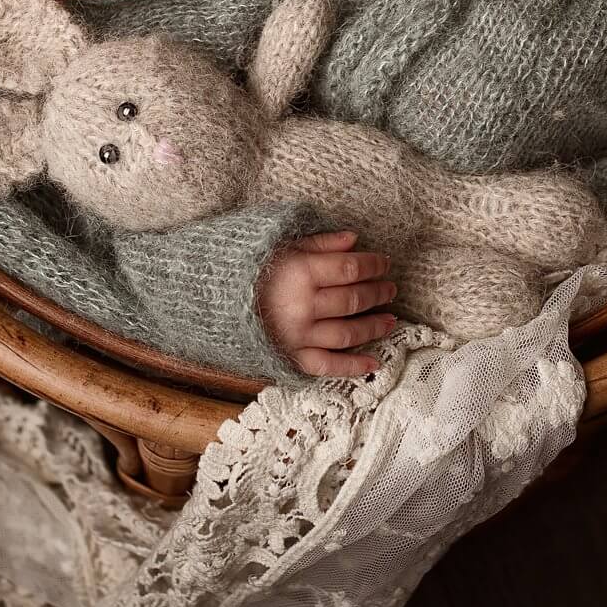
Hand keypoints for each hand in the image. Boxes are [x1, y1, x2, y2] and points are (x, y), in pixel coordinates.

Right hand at [257, 230, 397, 376]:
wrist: (215, 298)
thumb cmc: (252, 269)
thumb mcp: (284, 247)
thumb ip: (321, 243)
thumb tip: (354, 239)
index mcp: (301, 274)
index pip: (351, 269)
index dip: (374, 265)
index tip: (385, 263)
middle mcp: (303, 306)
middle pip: (353, 300)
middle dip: (378, 294)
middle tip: (391, 289)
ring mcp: (298, 335)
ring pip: (347, 334)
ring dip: (373, 327)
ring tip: (391, 320)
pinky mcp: (292, 356)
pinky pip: (327, 365)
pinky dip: (352, 367)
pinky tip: (374, 363)